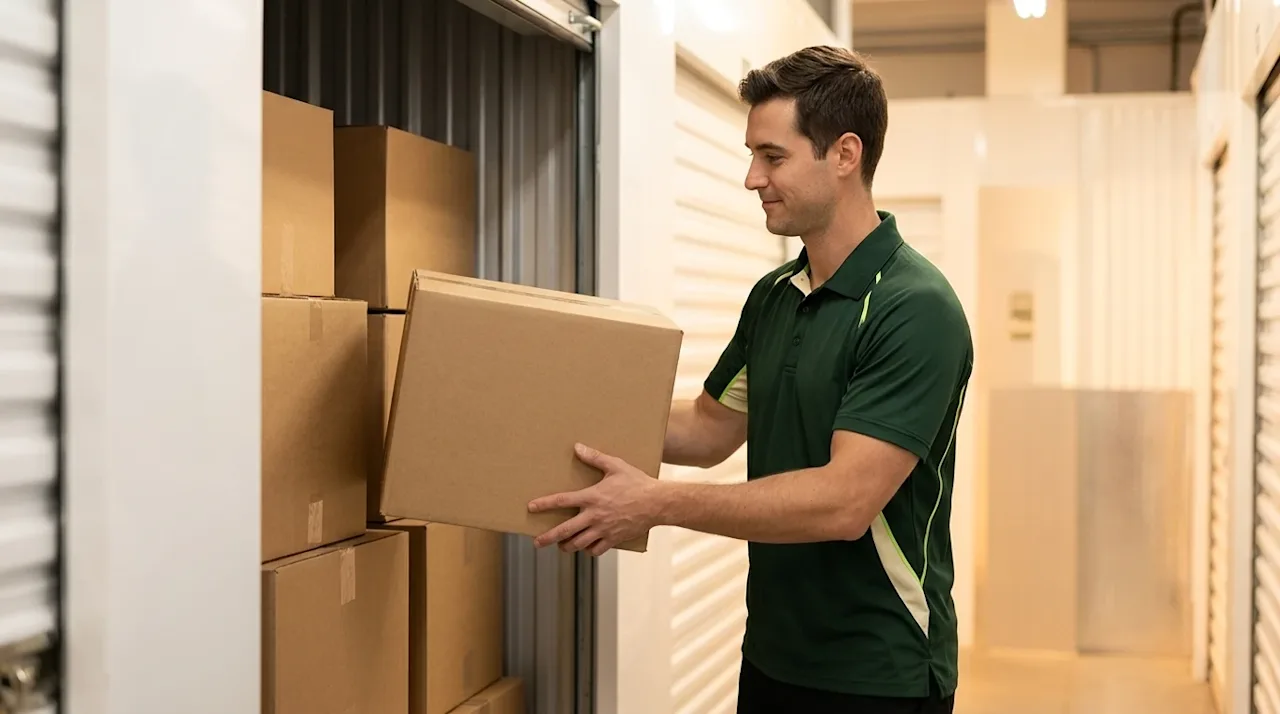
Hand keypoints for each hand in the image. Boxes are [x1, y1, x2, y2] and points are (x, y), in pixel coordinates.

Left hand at [528, 443, 664, 555]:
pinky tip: (587, 547)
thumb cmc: (637, 483)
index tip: (531, 507)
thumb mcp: (616, 466)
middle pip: (565, 530)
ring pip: (578, 544)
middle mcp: (595, 516)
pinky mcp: (614, 539)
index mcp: (592, 497)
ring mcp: (604, 530)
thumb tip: (577, 447)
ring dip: (567, 546)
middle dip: (548, 538)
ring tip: (561, 545)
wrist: (658, 503)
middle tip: (537, 542)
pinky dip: (589, 550)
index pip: (562, 501)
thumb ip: (595, 457)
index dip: (544, 504)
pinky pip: (596, 550)